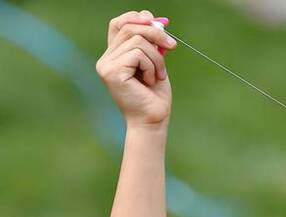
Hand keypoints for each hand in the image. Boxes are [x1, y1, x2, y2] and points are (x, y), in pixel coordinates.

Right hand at [96, 10, 176, 128]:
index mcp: (114, 55)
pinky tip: (151, 81)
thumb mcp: (155, 63)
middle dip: (156, 34)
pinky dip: (152, 66)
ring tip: (159, 75)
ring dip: (156, 58)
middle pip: (130, 28)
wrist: (153, 120)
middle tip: (172, 46)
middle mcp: (106, 58)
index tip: (156, 22)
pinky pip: (137, 54)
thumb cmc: (155, 96)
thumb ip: (151, 44)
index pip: (118, 24)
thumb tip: (156, 20)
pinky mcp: (112, 71)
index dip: (136, 18)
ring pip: (137, 40)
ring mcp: (106, 65)